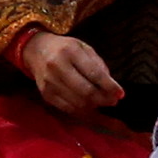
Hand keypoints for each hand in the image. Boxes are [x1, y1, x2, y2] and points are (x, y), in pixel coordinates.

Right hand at [11, 30, 127, 112]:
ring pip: (78, 103)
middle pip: (86, 92)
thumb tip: (112, 87)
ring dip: (94, 106)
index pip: (94, 73)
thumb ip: (98, 65)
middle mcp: (57, 66)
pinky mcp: (46, 94)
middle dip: (104, 99)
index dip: (110, 86)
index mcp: (70, 51)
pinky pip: (68, 109)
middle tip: (113, 100)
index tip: (121, 93)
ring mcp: (50, 82)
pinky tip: (88, 105)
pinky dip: (82, 110)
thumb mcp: (83, 47)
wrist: (36, 50)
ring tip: (101, 102)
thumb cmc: (65, 48)